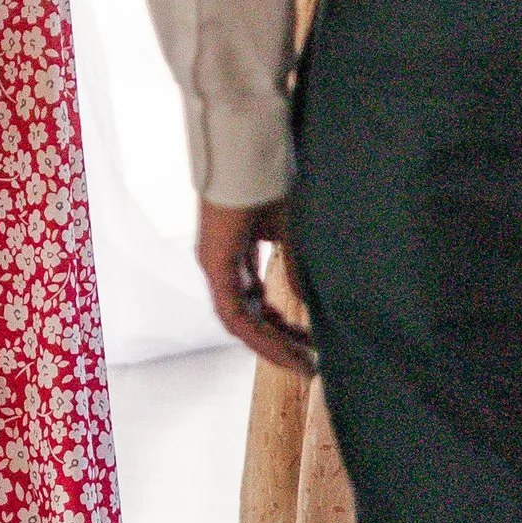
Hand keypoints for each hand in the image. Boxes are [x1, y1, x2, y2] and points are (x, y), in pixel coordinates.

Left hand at [197, 196, 316, 375]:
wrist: (247, 156)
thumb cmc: (268, 183)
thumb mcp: (288, 234)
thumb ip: (292, 267)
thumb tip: (305, 303)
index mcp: (234, 253)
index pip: (254, 299)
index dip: (279, 322)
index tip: (307, 339)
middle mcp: (221, 265)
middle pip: (247, 317)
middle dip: (279, 343)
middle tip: (307, 365)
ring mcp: (215, 267)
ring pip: (241, 323)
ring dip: (271, 347)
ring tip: (301, 366)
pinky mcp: (214, 267)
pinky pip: (234, 315)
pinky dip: (259, 336)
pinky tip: (284, 350)